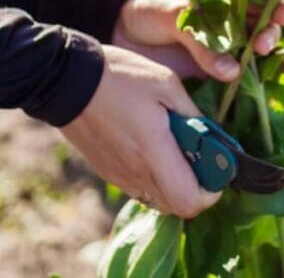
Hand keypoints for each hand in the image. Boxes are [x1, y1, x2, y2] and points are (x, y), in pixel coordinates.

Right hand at [60, 45, 219, 217]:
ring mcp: (118, 175)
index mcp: (153, 153)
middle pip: (176, 207)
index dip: (211, 192)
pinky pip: (139, 188)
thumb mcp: (167, 84)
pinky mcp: (106, 170)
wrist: (66, 78)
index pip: (190, 202)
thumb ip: (192, 115)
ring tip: (176, 149)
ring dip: (174, 184)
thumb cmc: (121, 76)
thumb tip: (211, 137)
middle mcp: (135, 173)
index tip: (217, 169)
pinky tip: (152, 147)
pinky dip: (154, 178)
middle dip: (196, 188)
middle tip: (200, 157)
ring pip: (157, 200)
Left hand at [112, 0, 283, 80]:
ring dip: (283, 66)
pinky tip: (275, 100)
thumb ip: (202, 42)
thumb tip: (233, 72)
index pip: (262, 3)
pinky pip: (241, 89)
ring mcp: (226, 56)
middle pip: (268, 34)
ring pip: (263, 63)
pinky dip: (260, 96)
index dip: (275, 9)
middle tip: (266, 46)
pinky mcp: (215, 81)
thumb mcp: (176, 16)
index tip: (278, 18)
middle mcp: (233, 30)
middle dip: (276, 40)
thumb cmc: (152, 9)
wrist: (119, 29)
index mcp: (228, 3)